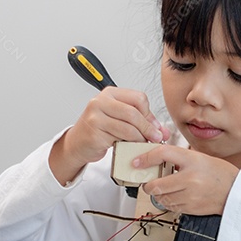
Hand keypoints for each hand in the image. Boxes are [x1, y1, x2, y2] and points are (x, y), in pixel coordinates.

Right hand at [49, 87, 169, 184]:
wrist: (77, 144)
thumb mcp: (119, 120)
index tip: (155, 126)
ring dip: (140, 138)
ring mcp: (95, 117)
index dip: (150, 114)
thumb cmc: (99, 130)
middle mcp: (100, 102)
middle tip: (156, 138)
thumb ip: (140, 121)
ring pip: (128, 127)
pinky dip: (130, 145)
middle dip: (148, 128)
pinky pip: (119, 139)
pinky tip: (132, 147)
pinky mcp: (94, 132)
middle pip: (133, 112)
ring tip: (144, 143)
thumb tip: (163, 130)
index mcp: (110, 93)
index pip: (138, 98)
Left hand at [133, 145, 238, 215]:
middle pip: (157, 184)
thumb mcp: (199, 158)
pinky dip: (169, 202)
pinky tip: (176, 196)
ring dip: (158, 194)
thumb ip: (178, 158)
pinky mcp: (191, 208)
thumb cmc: (219, 173)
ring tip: (165, 189)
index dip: (146, 158)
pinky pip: (171, 206)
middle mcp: (190, 178)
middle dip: (149, 185)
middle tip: (149, 182)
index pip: (162, 154)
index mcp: (192, 161)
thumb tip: (156, 160)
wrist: (235, 192)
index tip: (137, 162)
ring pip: (161, 198)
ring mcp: (190, 195)